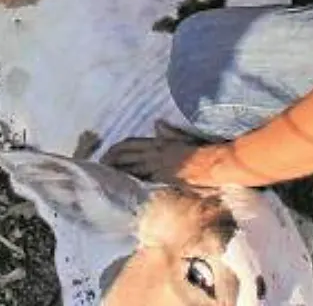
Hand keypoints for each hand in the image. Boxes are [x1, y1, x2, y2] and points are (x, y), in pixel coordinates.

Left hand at [101, 121, 228, 185]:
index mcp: (157, 143)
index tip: (106, 154)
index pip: (130, 145)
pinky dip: (134, 182)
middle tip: (100, 168)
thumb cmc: (200, 148)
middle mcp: (155, 155)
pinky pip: (144, 180)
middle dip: (112, 163)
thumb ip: (169, 132)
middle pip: (127, 158)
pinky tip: (127, 187)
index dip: (116, 150)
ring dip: (119, 173)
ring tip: (107, 178)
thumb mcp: (183, 137)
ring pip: (132, 170)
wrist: (212, 163)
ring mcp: (158, 168)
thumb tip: (157, 124)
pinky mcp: (164, 180)